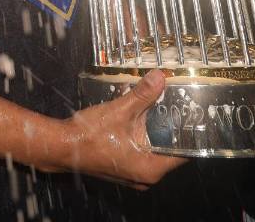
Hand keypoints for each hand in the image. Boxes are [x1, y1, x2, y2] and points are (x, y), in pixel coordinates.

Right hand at [59, 70, 185, 187]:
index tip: (192, 113)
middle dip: (170, 127)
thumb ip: (143, 94)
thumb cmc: (88, 135)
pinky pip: (141, 152)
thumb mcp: (120, 110)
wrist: (61, 146)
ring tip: (158, 108)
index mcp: (151, 167)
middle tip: (175, 104)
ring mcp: (133, 174)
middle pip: (169, 149)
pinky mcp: (124, 168)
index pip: (184, 151)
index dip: (189, 131)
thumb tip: (160, 78)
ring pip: (154, 150)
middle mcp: (145, 176)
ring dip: (155, 131)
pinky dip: (142, 137)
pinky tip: (138, 119)